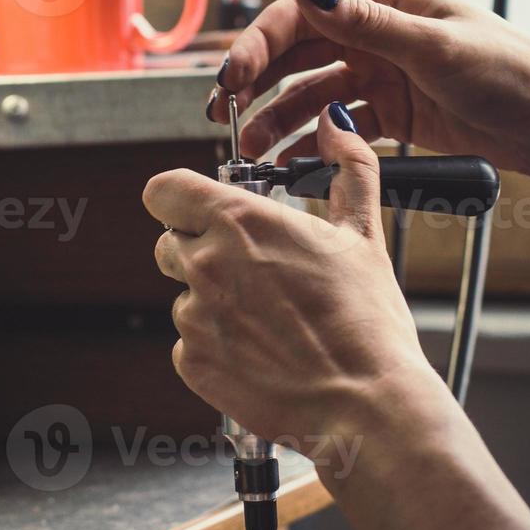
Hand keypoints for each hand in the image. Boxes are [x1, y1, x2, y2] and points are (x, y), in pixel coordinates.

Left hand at [143, 105, 433, 464]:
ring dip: (211, 303)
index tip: (199, 210)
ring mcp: (193, 315)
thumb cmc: (366, 323)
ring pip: (183, 295)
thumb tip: (339, 124)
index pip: (163, 190)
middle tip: (251, 274)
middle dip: (199, 251)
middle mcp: (205, 263)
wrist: (364, 404)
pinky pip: (187, 343)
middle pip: (168, 242)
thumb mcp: (363, 235)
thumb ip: (349, 169)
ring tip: (267, 322)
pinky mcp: (191, 361)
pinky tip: (258, 353)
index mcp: (239, 220)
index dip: (179, 198)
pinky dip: (214, 346)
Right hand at [208, 0, 529, 185]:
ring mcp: (379, 75)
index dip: (259, 45)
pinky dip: (314, 144)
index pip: (303, 17)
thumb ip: (367, 24)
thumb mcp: (434, 46)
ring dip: (279, 120)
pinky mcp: (389, 113)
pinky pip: (338, 128)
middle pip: (297, 55)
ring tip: (252, 149)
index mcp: (383, 2)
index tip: (231, 77)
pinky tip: (291, 162)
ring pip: (312, 96)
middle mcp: (374, 35)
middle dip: (255, 83)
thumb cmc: (507, 71)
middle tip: (222, 114)